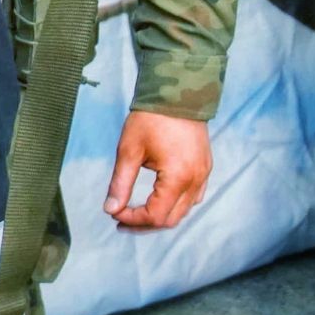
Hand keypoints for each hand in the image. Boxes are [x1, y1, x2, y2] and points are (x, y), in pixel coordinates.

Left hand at [103, 112, 211, 229]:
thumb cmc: (150, 118)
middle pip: (171, 219)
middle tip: (121, 218)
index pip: (155, 216)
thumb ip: (120, 183)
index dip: (133, 219)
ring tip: (137, 212)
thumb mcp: (129, 150)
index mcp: (178, 177)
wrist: (176, 90)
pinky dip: (175, 203)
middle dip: (145, 223)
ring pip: (183, 210)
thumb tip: (110, 209)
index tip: (115, 213)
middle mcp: (195, 180)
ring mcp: (203, 174)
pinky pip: (193, 196)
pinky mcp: (205, 166)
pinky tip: (159, 198)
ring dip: (160, 215)